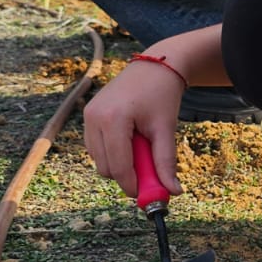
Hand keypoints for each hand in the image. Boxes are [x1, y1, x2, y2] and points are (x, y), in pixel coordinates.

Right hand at [83, 60, 183, 197]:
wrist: (155, 66)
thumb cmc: (162, 95)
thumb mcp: (166, 129)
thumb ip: (166, 162)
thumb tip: (173, 192)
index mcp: (113, 119)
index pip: (118, 165)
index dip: (132, 185)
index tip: (147, 195)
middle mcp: (94, 117)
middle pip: (105, 167)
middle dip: (126, 176)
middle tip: (149, 173)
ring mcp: (88, 115)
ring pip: (99, 159)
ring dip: (119, 164)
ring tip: (142, 147)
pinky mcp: (88, 115)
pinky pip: (96, 147)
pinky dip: (112, 152)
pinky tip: (131, 140)